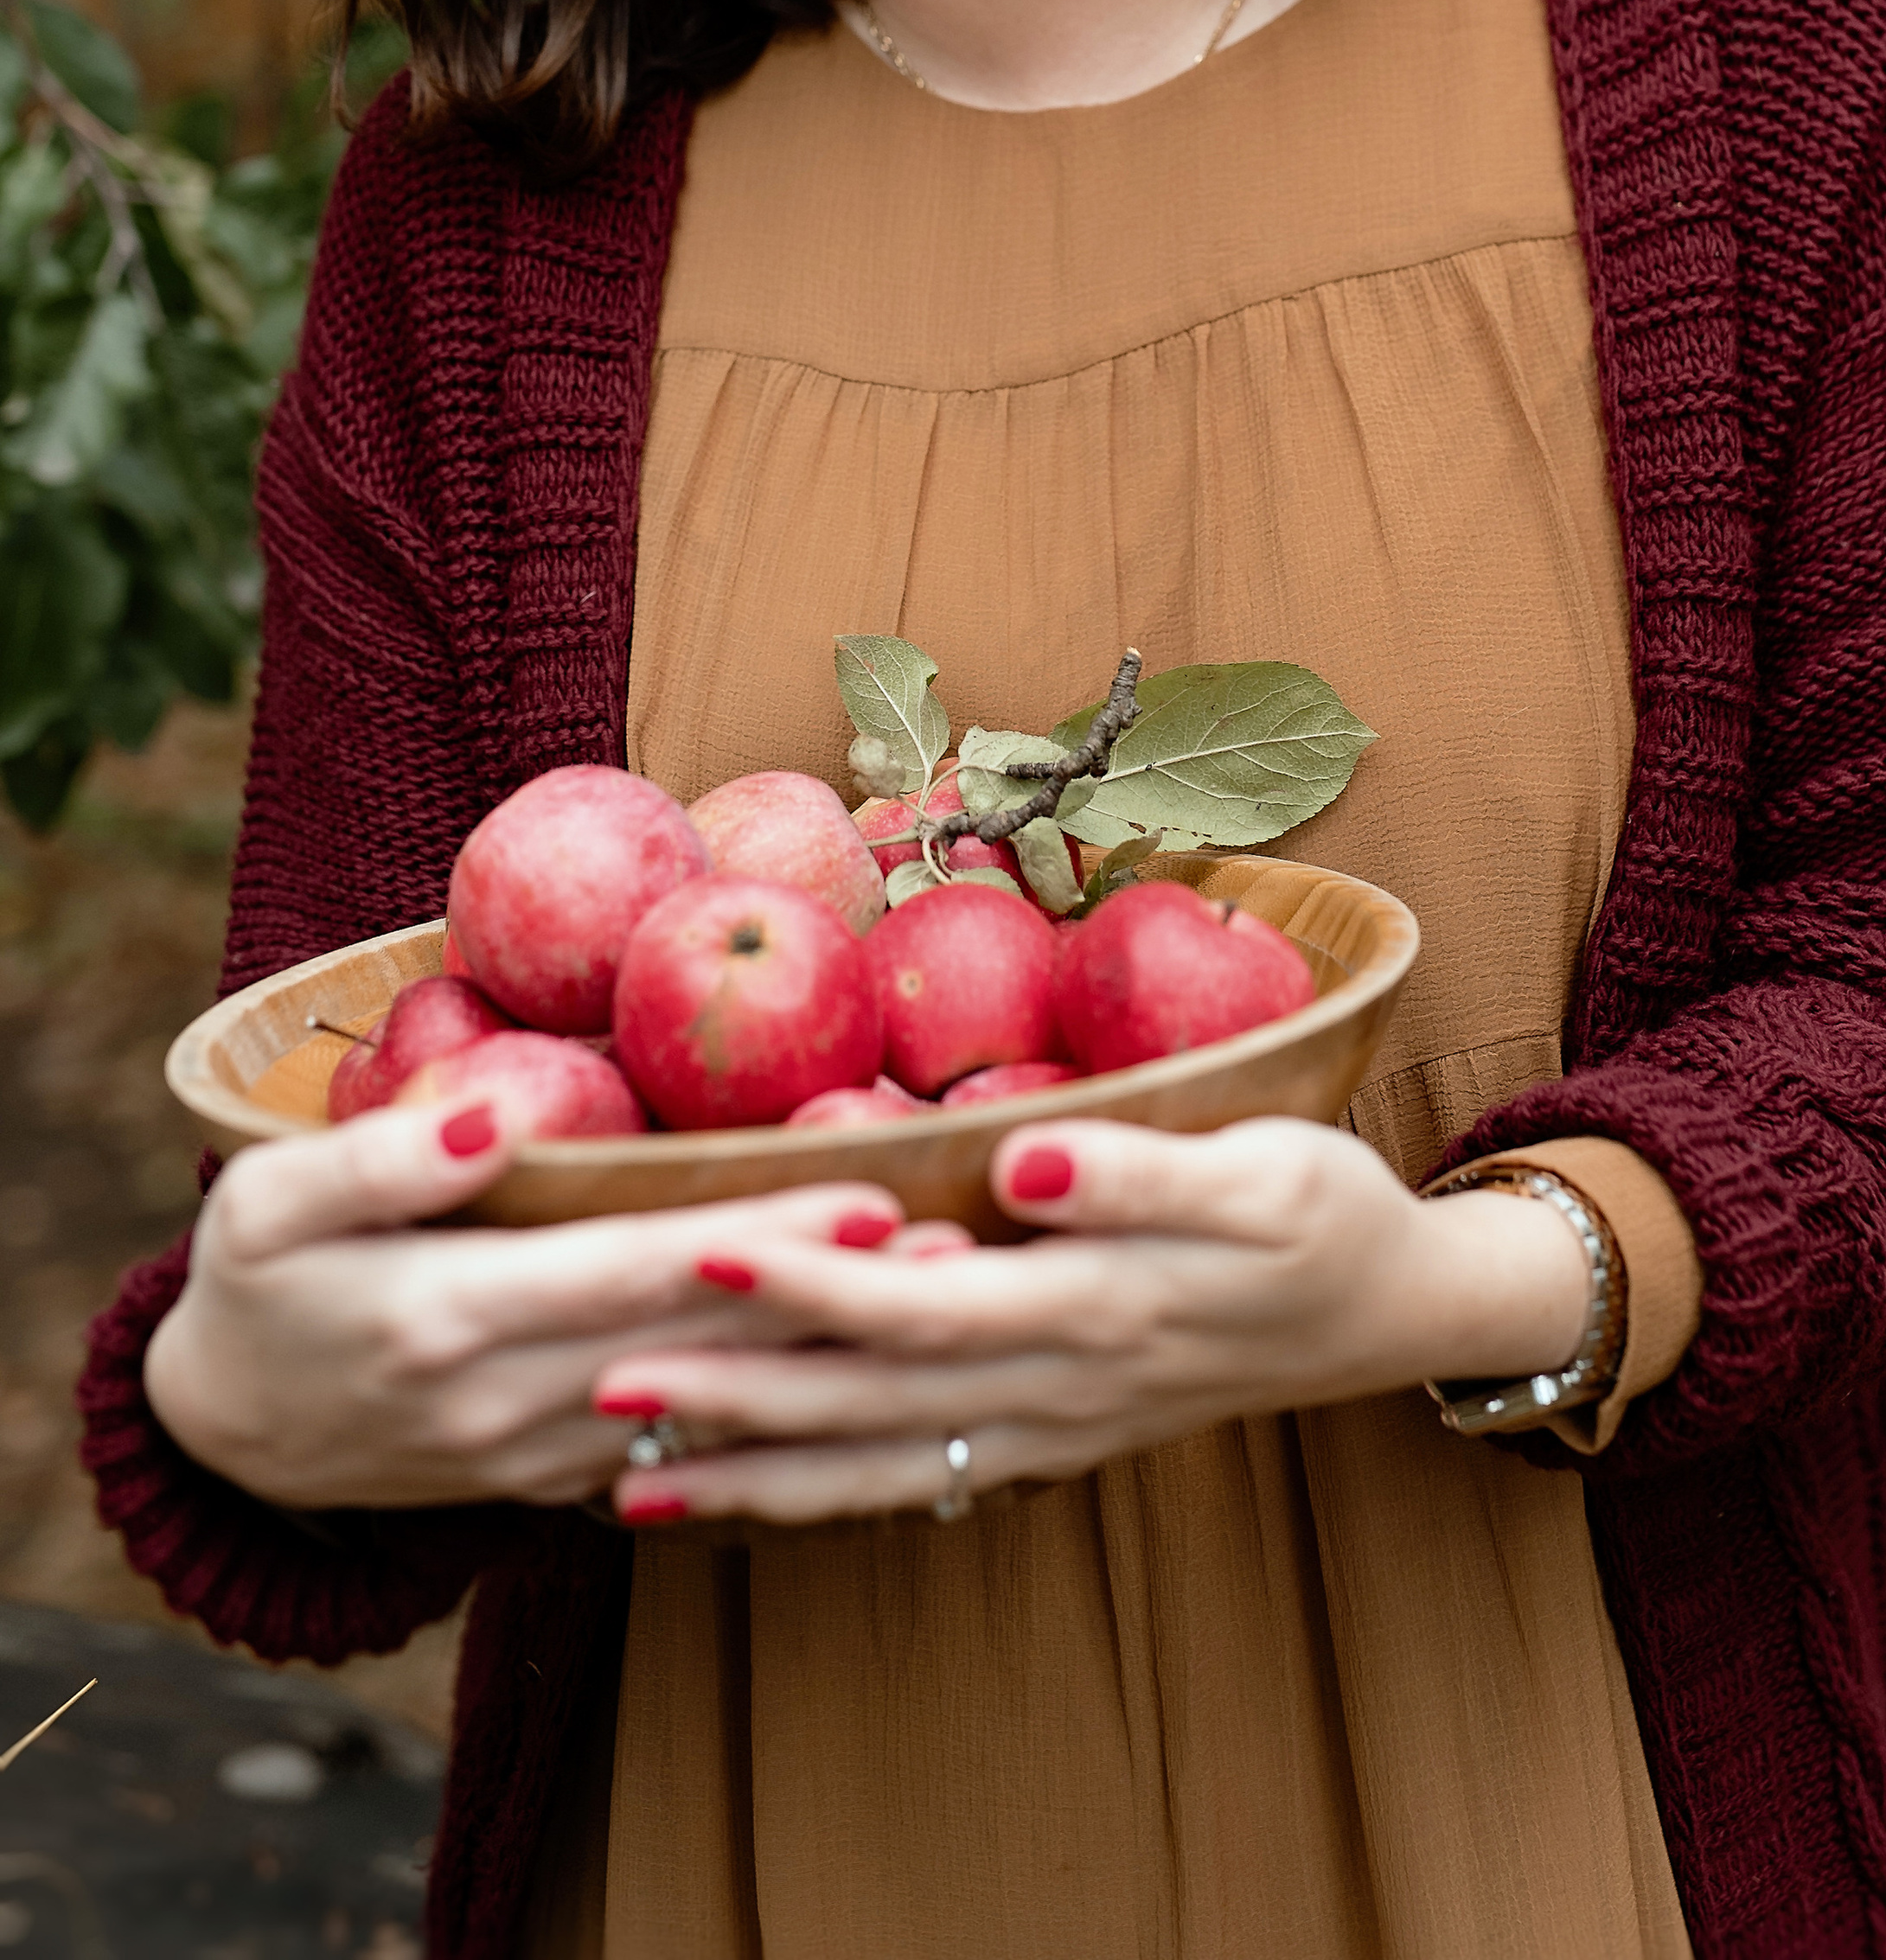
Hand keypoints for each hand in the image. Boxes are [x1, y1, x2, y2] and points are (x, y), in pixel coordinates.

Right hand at [143, 1093, 953, 1514]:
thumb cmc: (252, 1281)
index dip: (757, 1242)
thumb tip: (495, 1108)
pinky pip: (681, 1450)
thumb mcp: (267, 1203)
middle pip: (705, 1343)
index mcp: (449, 1317)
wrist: (225, 1436)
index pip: (637, 1273)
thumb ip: (380, 1160)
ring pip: (714, 1405)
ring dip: (825, 1360)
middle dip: (835, 1299)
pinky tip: (857, 1375)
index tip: (868, 1199)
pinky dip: (772, 1412)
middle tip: (957, 1248)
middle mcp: (511, 1402)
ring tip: (943, 1302)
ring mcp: (539, 1455)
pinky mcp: (555, 1480)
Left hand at [585, 1115, 1589, 1527]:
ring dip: (753, 1471)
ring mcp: (1047, 1426)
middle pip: (867, 1400)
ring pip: (878, 1463)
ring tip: (626, 1475)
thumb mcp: (1260, 1172)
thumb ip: (1135, 1172)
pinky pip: (916, 1477)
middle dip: (733, 1397)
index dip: (807, 1282)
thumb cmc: (1322, 1211)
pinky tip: (744, 1493)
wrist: (1391, 1308)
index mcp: (1088, 1303)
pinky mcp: (1050, 1436)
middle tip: (597, 1388)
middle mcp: (1051, 1382)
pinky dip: (821, 1493)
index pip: (918, 1300)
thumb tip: (1020, 1158)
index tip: (701, 1252)